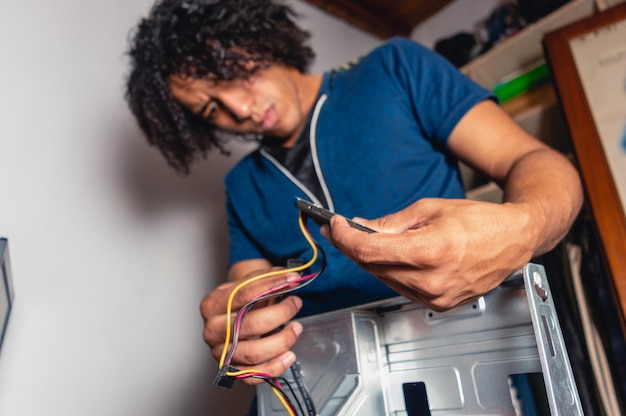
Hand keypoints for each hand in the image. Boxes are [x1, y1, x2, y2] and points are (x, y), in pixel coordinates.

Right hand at [200, 269, 303, 384]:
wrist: (226, 321)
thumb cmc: (237, 303)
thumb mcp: (245, 285)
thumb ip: (266, 278)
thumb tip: (291, 275)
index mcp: (212, 304)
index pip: (244, 293)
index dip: (271, 285)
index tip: (291, 279)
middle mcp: (213, 330)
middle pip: (251, 324)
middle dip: (281, 313)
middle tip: (296, 303)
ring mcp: (221, 353)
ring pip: (254, 352)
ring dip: (282, 340)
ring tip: (296, 328)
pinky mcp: (232, 370)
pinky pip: (254, 375)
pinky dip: (276, 366)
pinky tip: (289, 355)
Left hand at [321, 198, 535, 310]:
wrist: (514, 240)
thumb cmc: (480, 221)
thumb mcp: (430, 209)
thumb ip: (390, 223)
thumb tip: (360, 227)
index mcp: (431, 251)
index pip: (369, 250)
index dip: (345, 237)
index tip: (334, 225)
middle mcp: (432, 280)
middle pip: (372, 266)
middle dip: (350, 246)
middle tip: (337, 230)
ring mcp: (436, 297)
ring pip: (383, 279)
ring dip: (368, 260)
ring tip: (360, 240)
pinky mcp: (438, 305)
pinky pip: (400, 287)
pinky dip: (388, 271)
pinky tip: (386, 256)